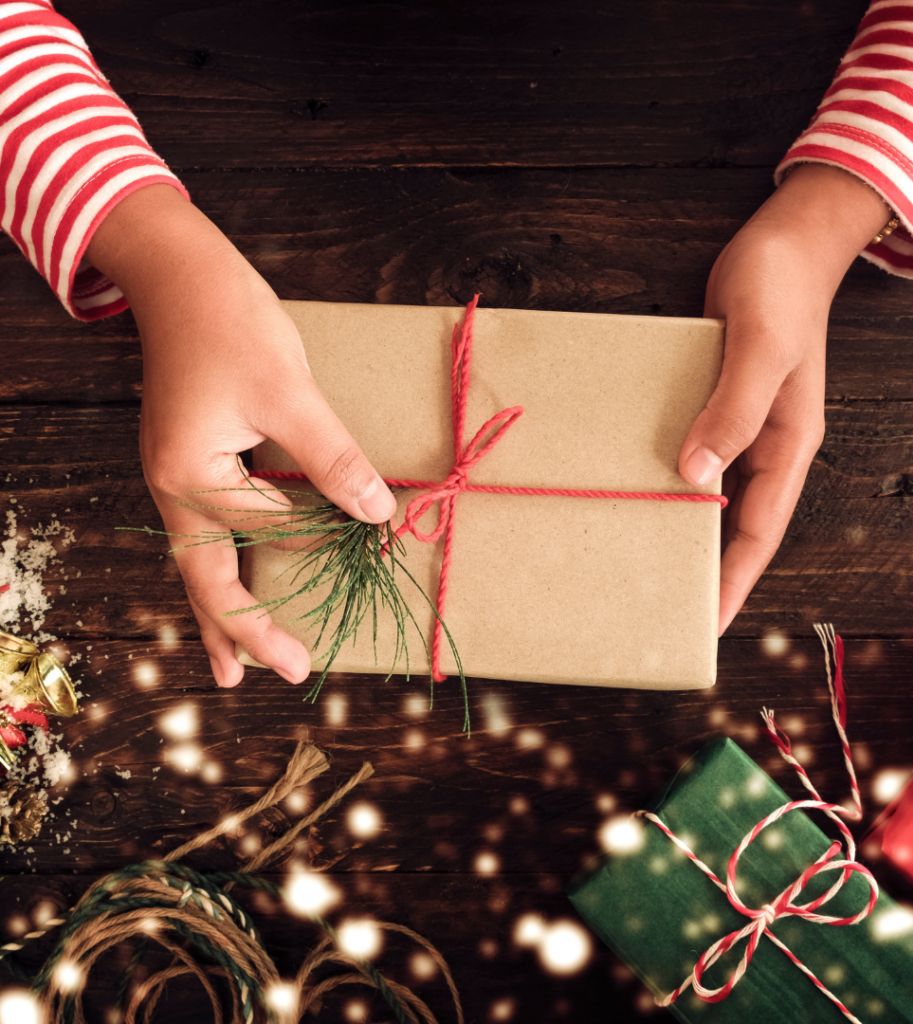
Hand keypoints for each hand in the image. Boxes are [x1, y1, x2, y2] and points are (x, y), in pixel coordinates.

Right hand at [86, 185, 396, 686]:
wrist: (179, 272)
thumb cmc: (228, 324)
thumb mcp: (288, 393)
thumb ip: (331, 459)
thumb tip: (378, 512)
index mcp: (190, 476)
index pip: (267, 529)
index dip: (323, 538)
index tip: (373, 544)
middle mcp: (174, 486)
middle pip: (207, 577)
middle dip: (243, 631)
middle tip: (284, 675)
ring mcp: (178, 475)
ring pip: (202, 560)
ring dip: (222, 611)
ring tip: (232, 666)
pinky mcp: (193, 459)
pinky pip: (210, 529)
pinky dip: (226, 564)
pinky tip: (238, 579)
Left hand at [678, 164, 891, 634]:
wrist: (783, 238)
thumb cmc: (780, 288)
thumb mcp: (761, 348)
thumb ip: (732, 409)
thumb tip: (696, 474)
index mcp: (786, 442)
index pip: (759, 528)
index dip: (734, 578)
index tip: (707, 622)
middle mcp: (764, 443)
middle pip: (734, 521)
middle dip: (704, 565)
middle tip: (661, 602)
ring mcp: (738, 423)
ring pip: (709, 490)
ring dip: (680, 522)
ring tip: (640, 557)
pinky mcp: (711, 400)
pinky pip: (689, 450)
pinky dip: (667, 474)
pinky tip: (633, 484)